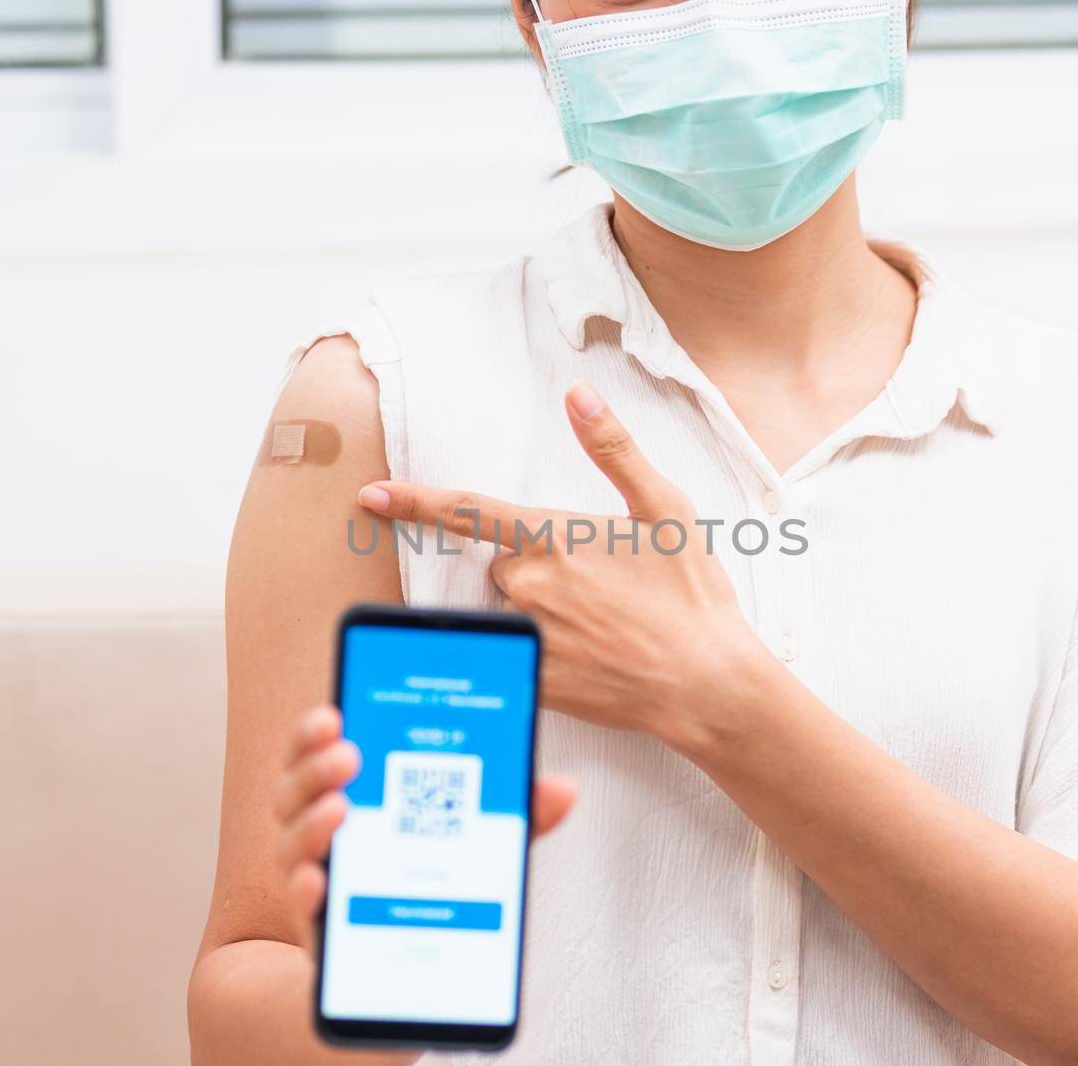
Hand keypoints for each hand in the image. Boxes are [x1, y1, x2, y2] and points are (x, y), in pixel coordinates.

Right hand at [274, 704, 576, 947]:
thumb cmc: (435, 883)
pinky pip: (303, 912)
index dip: (313, 731)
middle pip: (293, 792)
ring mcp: (318, 883)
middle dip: (316, 768)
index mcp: (350, 796)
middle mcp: (320, 836)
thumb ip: (512, 815)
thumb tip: (563, 789)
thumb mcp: (478, 841)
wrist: (409, 975)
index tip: (333, 713)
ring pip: (289, 846)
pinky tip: (319, 883)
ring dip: (311, 823)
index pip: (314, 752)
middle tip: (350, 755)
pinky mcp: (322, 933)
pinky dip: (304, 894)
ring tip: (340, 808)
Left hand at [356, 382, 774, 749]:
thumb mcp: (664, 508)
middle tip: (600, 591)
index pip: (466, 512)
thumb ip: (614, 449)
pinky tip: (592, 660)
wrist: (707, 682)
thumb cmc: (691, 593)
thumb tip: (578, 394)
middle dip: (537, 571)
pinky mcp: (534, 682)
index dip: (413, 501)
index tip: (370, 496)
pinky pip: (516, 657)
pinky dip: (543, 653)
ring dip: (540, 613)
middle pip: (502, 568)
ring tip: (601, 630)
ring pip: (509, 613)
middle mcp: (529, 587)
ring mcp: (529, 638)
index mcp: (552, 538)